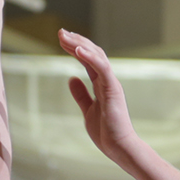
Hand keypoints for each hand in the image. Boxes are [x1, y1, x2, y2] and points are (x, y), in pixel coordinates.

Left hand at [60, 29, 140, 164]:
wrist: (118, 147)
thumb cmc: (106, 132)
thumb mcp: (87, 110)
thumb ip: (81, 94)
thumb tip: (71, 78)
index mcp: (101, 84)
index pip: (87, 60)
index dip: (75, 48)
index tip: (62, 39)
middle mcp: (107, 80)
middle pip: (92, 53)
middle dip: (76, 41)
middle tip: (60, 32)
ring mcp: (111, 83)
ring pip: (97, 56)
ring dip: (80, 45)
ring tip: (65, 36)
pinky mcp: (113, 89)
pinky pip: (102, 68)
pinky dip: (90, 57)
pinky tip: (78, 50)